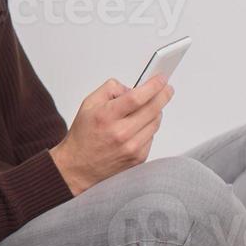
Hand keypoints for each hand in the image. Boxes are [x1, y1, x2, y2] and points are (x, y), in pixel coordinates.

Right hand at [49, 75, 173, 195]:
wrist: (78, 166)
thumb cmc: (83, 135)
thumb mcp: (88, 104)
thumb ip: (110, 89)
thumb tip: (132, 87)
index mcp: (106, 116)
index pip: (136, 98)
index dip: (153, 86)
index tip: (161, 79)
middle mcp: (120, 133)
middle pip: (153, 109)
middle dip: (163, 95)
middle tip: (167, 89)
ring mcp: (131, 147)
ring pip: (156, 122)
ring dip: (155, 112)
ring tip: (145, 109)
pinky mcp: (138, 157)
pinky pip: (152, 136)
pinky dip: (148, 128)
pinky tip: (136, 127)